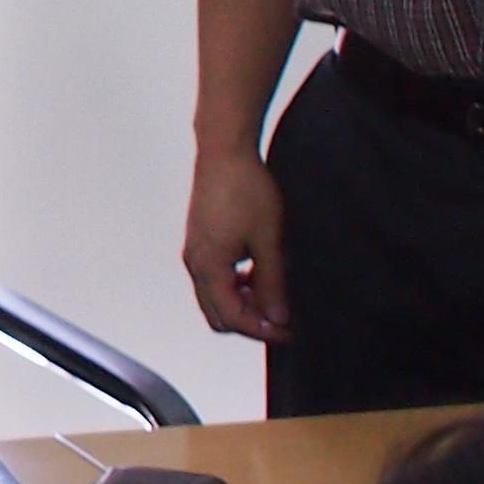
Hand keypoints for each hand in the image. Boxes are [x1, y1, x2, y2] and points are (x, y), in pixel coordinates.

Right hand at [182, 148, 290, 343]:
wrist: (224, 153)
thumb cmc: (245, 189)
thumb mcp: (268, 240)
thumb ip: (272, 283)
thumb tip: (278, 317)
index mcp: (209, 266)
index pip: (232, 317)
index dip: (262, 330)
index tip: (290, 331)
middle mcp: (195, 264)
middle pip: (217, 315)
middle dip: (250, 322)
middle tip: (282, 317)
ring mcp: (194, 253)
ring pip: (214, 298)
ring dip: (242, 304)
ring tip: (273, 292)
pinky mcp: (199, 243)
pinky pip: (212, 280)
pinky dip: (234, 287)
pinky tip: (257, 272)